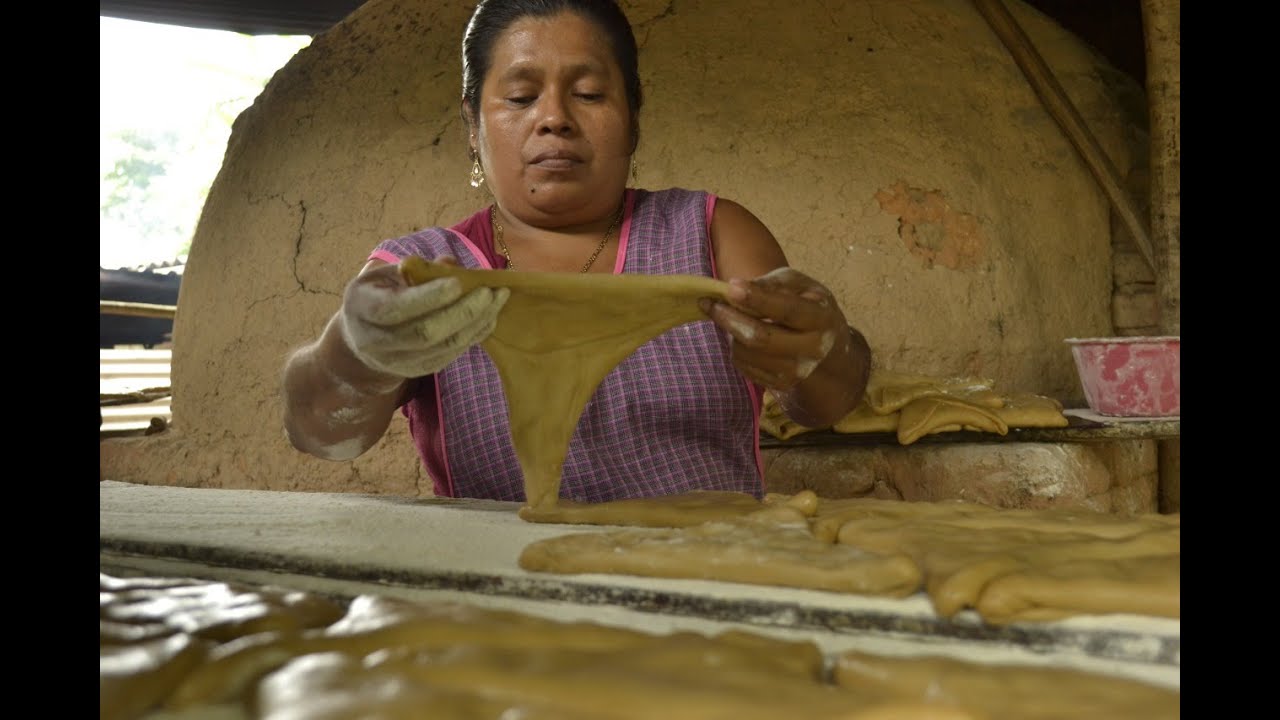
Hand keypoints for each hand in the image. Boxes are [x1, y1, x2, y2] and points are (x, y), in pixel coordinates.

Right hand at [338, 258, 509, 379]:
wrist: (361, 339)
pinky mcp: (419, 371)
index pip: (395, 308)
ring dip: (476, 323)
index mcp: (362, 308)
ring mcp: (398, 362)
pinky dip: (475, 335)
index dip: (429, 297)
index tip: (458, 283)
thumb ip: (415, 269)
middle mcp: (376, 341)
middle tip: (490, 291)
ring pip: (444, 347)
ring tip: (499, 299)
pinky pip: (452, 355)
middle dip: (462, 312)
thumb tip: (450, 264)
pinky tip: (491, 317)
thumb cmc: (376, 296)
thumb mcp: (383, 275)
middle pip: (425, 333)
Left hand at [700, 267, 846, 391]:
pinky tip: (740, 335)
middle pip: (760, 338)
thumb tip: (736, 289)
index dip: (756, 299)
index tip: (730, 287)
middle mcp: (812, 349)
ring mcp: (797, 371)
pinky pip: (743, 366)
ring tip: (730, 316)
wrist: (827, 343)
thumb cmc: (806, 304)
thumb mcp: (797, 284)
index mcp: (821, 317)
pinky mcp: (780, 384)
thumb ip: (771, 284)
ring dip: (729, 332)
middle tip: (709, 302)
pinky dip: (734, 347)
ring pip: (746, 353)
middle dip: (729, 318)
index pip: (786, 310)